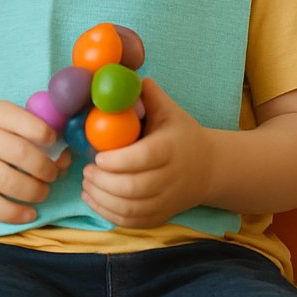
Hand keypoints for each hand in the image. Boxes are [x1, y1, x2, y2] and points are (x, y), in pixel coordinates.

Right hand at [0, 100, 70, 224]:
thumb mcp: (11, 122)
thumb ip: (38, 133)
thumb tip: (64, 158)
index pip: (18, 118)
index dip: (41, 131)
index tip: (53, 141)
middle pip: (18, 152)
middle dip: (44, 167)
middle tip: (53, 174)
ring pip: (5, 181)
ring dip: (33, 190)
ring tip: (43, 192)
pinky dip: (15, 213)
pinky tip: (30, 213)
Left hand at [80, 78, 211, 227]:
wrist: (211, 168)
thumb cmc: (181, 134)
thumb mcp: (169, 111)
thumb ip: (147, 95)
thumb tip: (122, 75)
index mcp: (170, 149)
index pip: (142, 158)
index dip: (116, 160)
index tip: (97, 155)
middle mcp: (171, 178)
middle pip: (133, 188)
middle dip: (103, 181)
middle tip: (86, 170)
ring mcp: (166, 201)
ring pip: (130, 208)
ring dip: (102, 198)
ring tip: (87, 182)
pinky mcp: (160, 215)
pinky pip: (132, 222)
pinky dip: (108, 213)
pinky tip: (93, 198)